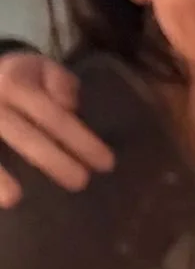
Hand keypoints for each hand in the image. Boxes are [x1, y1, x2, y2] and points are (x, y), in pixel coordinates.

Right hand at [0, 51, 114, 206]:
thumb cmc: (17, 79)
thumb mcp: (41, 69)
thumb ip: (60, 83)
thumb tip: (69, 106)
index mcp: (14, 83)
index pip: (52, 115)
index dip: (79, 139)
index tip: (106, 163)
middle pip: (23, 135)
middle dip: (52, 160)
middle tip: (81, 182)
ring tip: (14, 199)